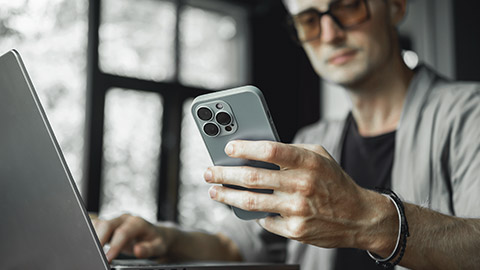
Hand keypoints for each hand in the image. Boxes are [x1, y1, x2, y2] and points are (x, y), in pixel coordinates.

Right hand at [91, 214, 177, 261]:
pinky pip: (95, 226)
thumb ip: (149, 249)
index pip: (123, 232)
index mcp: (137, 223)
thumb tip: (138, 250)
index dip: (114, 245)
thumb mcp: (158, 247)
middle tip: (94, 255)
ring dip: (92, 236)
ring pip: (98, 224)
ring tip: (89, 252)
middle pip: (107, 224)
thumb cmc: (156, 241)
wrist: (154, 234)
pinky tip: (86, 244)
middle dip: (98, 239)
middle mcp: (124, 219)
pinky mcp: (108, 225)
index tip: (108, 258)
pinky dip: (89, 234)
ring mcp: (115, 221)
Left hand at [204, 140, 395, 251]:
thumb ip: (291, 151)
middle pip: (252, 177)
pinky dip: (252, 213)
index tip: (228, 148)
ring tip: (214, 191)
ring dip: (226, 196)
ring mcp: (297, 210)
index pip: (270, 151)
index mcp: (309, 162)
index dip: (245, 148)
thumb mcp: (320, 157)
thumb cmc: (334, 182)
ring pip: (251, 202)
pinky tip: (243, 207)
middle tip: (209, 171)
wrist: (358, 217)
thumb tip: (255, 151)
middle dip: (224, 174)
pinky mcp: (295, 230)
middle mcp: (302, 186)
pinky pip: (264, 220)